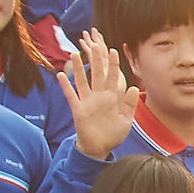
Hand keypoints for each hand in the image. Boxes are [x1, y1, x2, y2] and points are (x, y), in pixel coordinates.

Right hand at [58, 32, 141, 159]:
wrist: (100, 147)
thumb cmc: (113, 133)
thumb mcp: (125, 120)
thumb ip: (129, 104)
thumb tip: (133, 87)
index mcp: (112, 98)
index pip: (113, 78)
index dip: (113, 65)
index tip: (114, 51)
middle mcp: (99, 96)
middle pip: (97, 75)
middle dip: (96, 61)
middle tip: (94, 45)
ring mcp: (87, 101)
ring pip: (82, 81)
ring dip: (78, 68)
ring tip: (74, 53)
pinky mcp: (78, 109)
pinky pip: (71, 95)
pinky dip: (65, 86)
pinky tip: (60, 74)